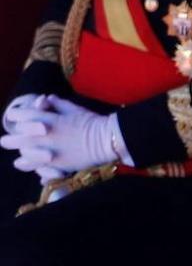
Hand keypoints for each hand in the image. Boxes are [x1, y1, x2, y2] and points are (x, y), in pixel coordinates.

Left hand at [0, 96, 126, 172]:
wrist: (107, 139)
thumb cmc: (93, 122)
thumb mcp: (74, 108)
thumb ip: (58, 104)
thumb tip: (47, 98)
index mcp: (48, 118)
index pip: (22, 116)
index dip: (14, 117)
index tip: (12, 119)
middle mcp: (45, 134)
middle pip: (19, 136)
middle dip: (10, 140)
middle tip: (4, 142)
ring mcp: (51, 149)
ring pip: (26, 152)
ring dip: (20, 155)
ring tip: (16, 160)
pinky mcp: (59, 162)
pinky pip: (39, 165)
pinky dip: (30, 166)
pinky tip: (24, 167)